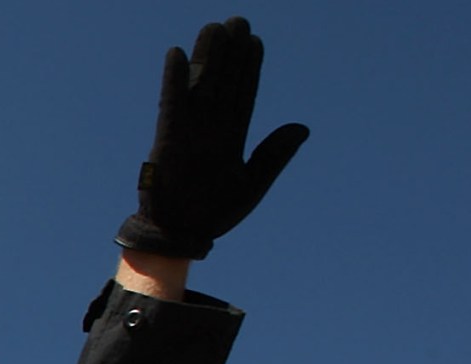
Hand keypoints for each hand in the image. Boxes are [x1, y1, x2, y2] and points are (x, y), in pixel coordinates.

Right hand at [114, 16, 308, 259]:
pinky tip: (177, 55)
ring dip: (207, 57)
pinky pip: (172, 104)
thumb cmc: (216, 213)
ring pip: (201, 86)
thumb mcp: (253, 184)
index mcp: (233, 138)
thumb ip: (274, 155)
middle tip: (237, 20)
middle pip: (224, 81)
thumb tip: (302, 127)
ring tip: (213, 27)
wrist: (182, 235)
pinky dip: (174, 81)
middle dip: (231, 52)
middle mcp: (212, 129)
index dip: (250, 67)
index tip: (255, 41)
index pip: (245, 94)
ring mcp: (190, 132)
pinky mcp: (168, 139)